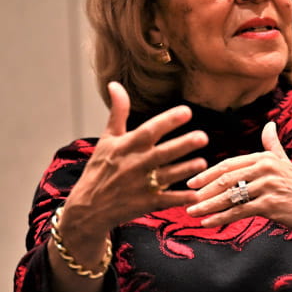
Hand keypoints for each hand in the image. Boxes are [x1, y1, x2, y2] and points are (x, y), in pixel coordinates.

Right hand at [61, 82, 207, 246]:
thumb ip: (118, 112)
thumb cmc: (99, 169)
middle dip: (183, 145)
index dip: (168, 121)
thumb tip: (115, 84)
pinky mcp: (144, 204)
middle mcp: (134, 164)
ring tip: (203, 162)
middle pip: (162, 153)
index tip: (187, 111)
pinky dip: (180, 198)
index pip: (149, 130)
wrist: (87, 207)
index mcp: (126, 147)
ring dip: (185, 169)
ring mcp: (140, 185)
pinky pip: (165, 200)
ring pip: (167, 176)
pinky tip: (196, 194)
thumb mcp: (107, 139)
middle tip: (203, 137)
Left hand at [185, 122, 291, 252]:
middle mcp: (266, 168)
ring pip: (230, 196)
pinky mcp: (271, 204)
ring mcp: (269, 186)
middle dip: (204, 190)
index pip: (230, 164)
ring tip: (191, 212)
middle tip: (186, 198)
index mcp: (265, 157)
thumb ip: (273, 146)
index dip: (208, 173)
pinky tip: (207, 223)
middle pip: (226, 179)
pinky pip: (239, 212)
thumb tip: (269, 125)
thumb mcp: (286, 164)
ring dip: (208, 206)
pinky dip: (221, 218)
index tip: (191, 181)